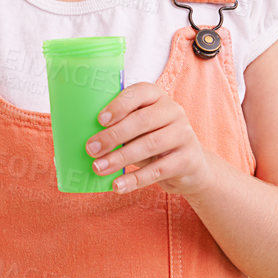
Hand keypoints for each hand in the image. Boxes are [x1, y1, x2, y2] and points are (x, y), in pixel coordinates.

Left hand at [86, 82, 212, 196]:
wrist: (192, 165)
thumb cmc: (155, 141)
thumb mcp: (140, 129)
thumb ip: (120, 127)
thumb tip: (85, 142)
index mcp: (158, 97)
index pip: (140, 92)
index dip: (119, 105)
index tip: (99, 120)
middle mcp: (173, 112)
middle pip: (142, 120)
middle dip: (114, 135)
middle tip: (91, 149)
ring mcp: (183, 135)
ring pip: (149, 145)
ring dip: (120, 158)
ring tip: (98, 168)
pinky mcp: (187, 160)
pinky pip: (157, 170)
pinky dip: (134, 179)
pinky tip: (117, 185)